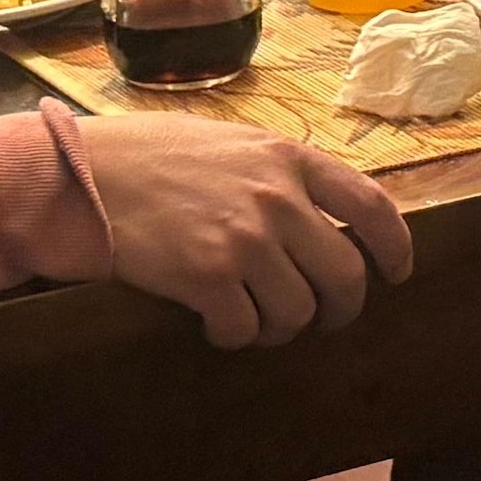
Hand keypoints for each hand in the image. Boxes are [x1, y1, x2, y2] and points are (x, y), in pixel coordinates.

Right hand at [71, 112, 416, 347]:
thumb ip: (279, 175)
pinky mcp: (207, 276)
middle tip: (317, 319)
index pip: (372, 208)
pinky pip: (245, 329)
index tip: (395, 274)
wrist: (85, 172)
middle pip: (346, 277)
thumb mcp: (233, 143)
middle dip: (338, 310)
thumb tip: (321, 218)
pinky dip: (234, 337)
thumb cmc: (153, 154)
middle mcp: (278, 199)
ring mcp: (246, 239)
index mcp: (291, 159)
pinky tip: (215, 324)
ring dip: (279, 328)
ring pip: (298, 313)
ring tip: (252, 319)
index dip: (394, 249)